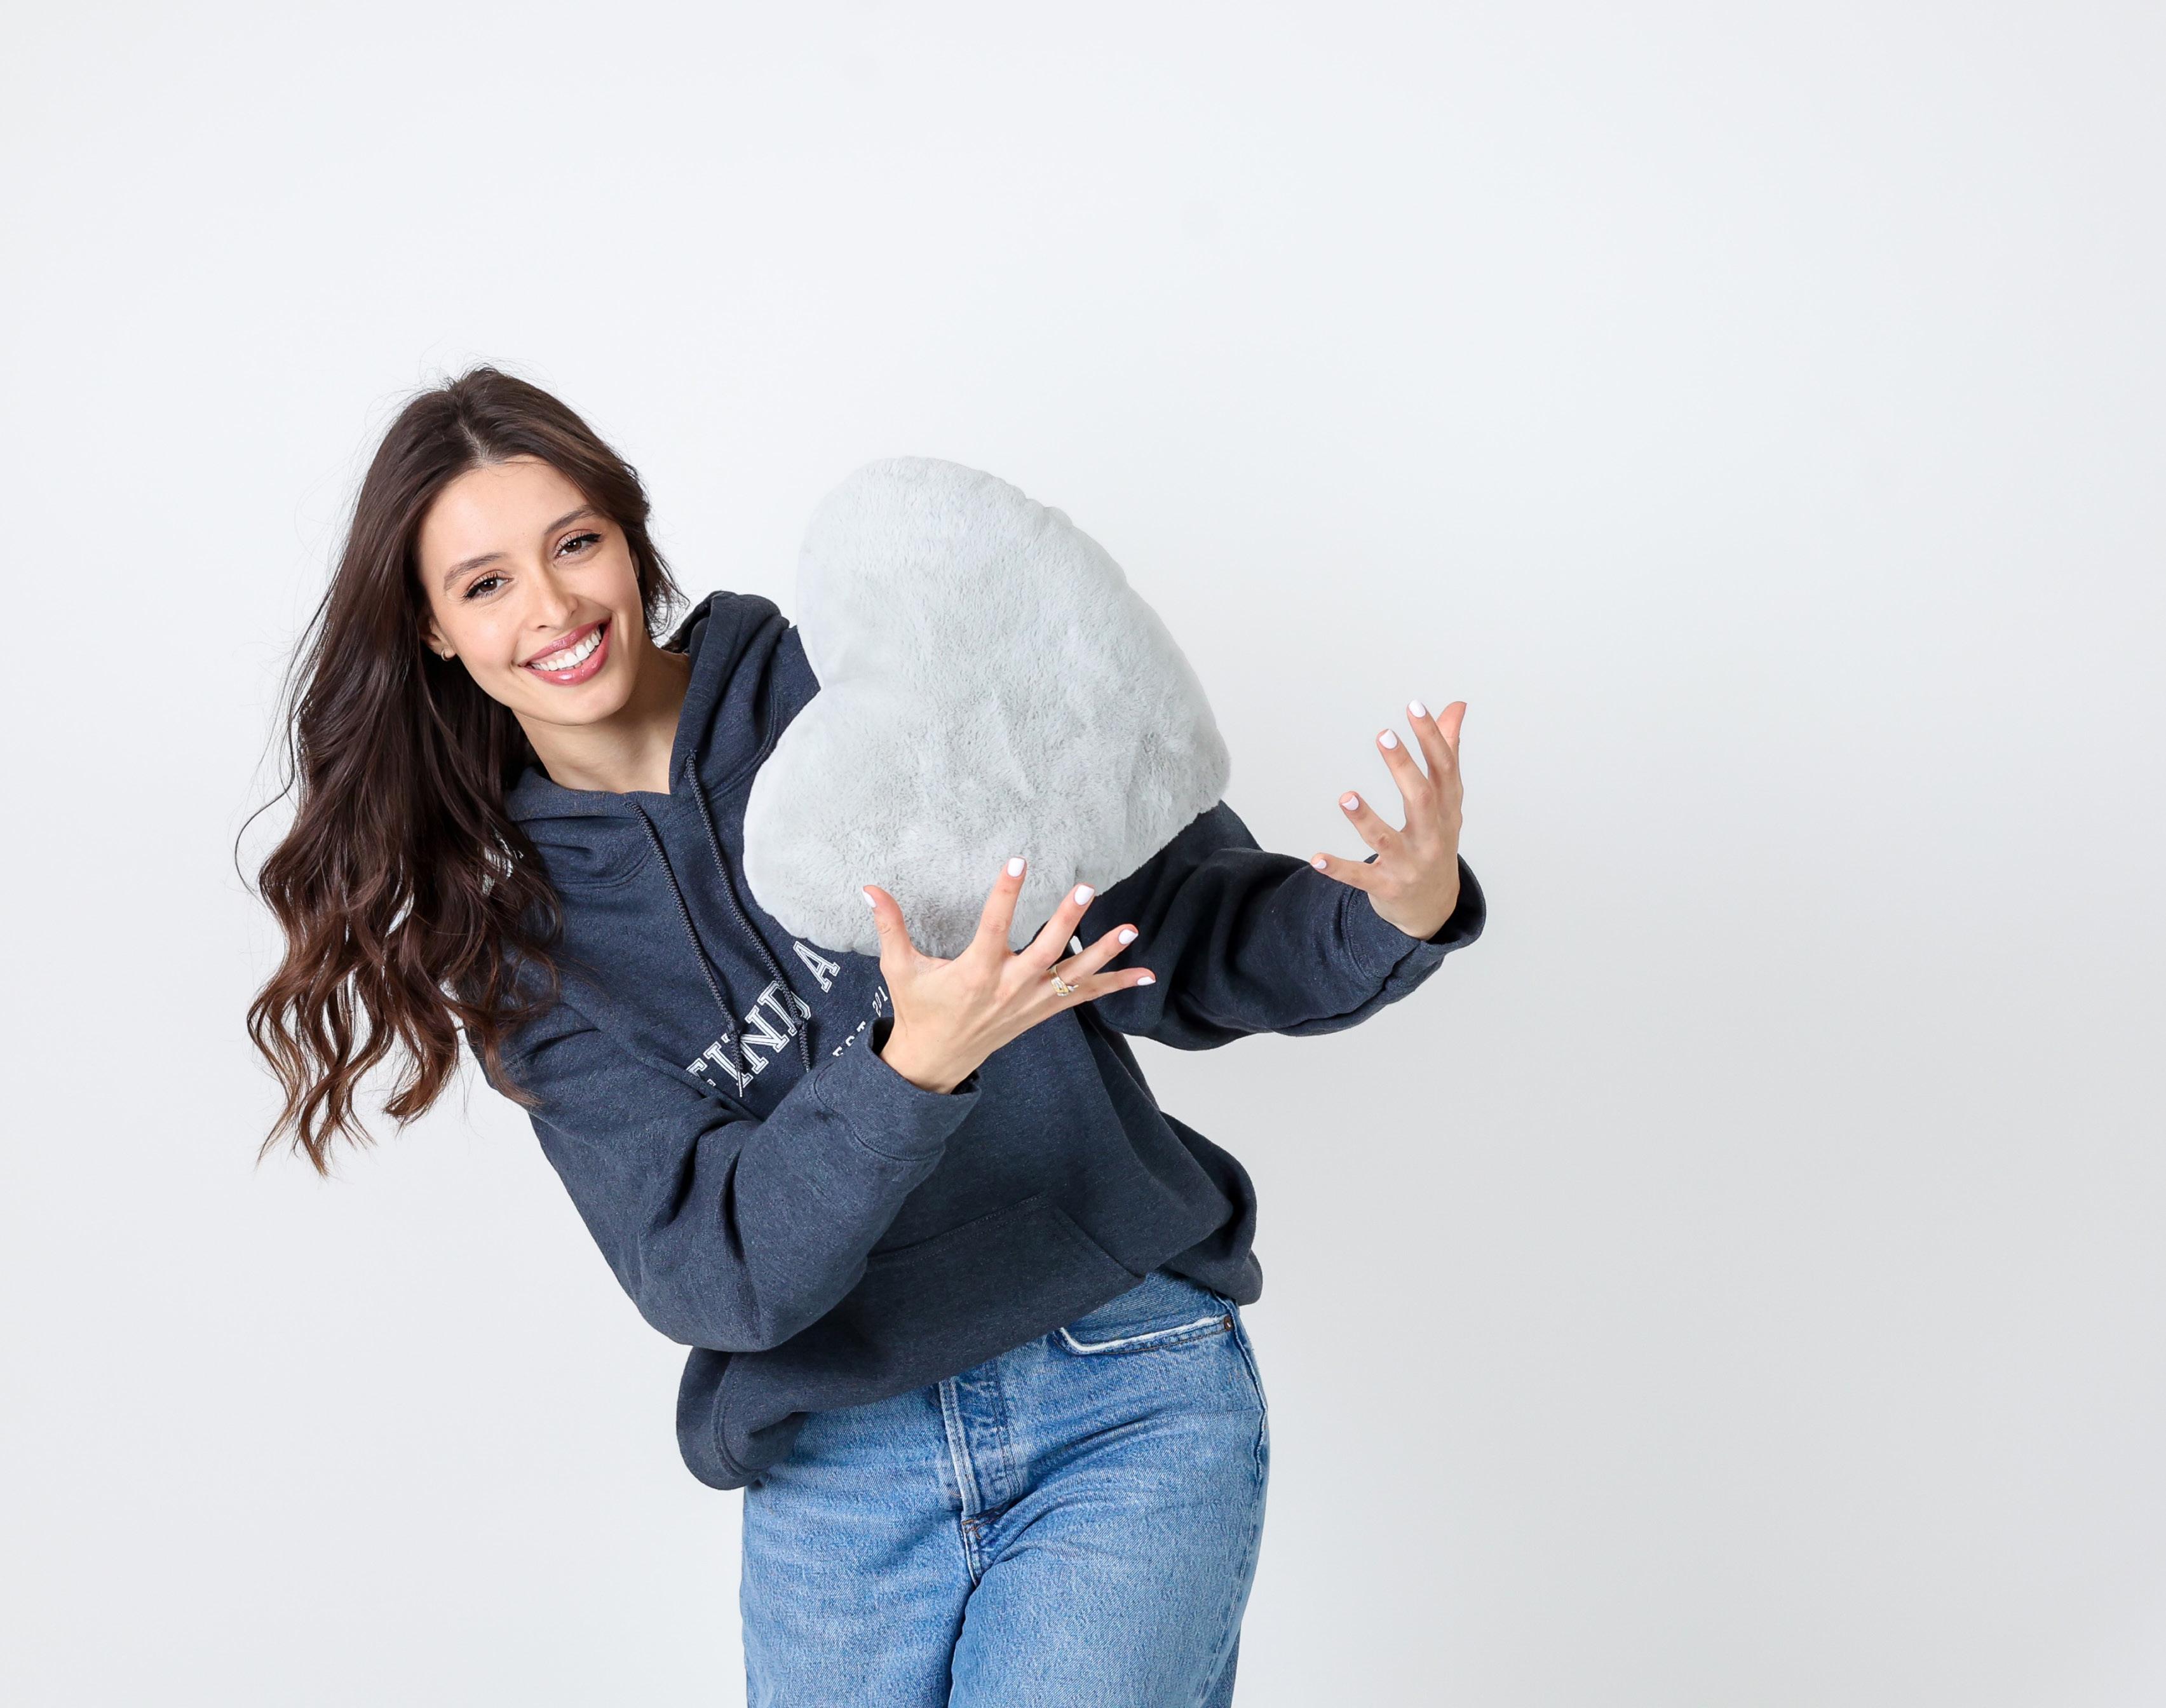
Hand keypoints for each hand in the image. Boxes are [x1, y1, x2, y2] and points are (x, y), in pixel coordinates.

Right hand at [860, 858, 1155, 1092]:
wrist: (935, 1062)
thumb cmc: (919, 1010)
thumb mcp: (900, 969)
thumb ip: (890, 926)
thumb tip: (868, 887)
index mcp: (975, 973)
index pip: (993, 926)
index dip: (1005, 893)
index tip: (1018, 861)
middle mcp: (1009, 988)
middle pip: (1045, 951)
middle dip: (1067, 921)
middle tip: (1085, 888)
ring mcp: (1031, 1002)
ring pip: (1074, 977)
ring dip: (1104, 953)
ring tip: (1131, 929)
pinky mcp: (1044, 1012)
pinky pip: (1085, 998)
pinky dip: (1116, 985)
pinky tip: (1147, 974)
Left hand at [1309, 698, 1467, 939]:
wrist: (1433, 907)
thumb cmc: (1436, 842)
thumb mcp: (1447, 802)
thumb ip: (1448, 753)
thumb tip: (1456, 707)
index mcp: (1448, 811)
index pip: (1445, 769)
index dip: (1432, 738)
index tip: (1414, 707)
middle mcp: (1433, 837)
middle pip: (1422, 799)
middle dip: (1404, 768)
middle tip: (1383, 735)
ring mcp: (1409, 865)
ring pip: (1386, 841)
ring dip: (1365, 819)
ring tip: (1346, 796)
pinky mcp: (1386, 888)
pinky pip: (1360, 878)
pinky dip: (1338, 869)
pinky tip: (1316, 858)